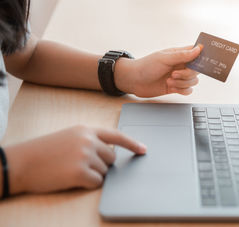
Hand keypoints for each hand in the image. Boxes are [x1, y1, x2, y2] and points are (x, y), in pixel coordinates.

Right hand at [3, 125, 145, 194]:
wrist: (20, 162)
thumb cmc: (43, 151)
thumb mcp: (69, 136)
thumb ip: (91, 140)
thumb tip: (110, 153)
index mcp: (86, 130)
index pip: (117, 136)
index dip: (132, 144)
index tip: (144, 150)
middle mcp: (89, 140)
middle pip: (112, 158)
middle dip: (102, 164)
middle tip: (81, 165)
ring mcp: (85, 156)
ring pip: (105, 172)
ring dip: (93, 174)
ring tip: (71, 169)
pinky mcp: (80, 173)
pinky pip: (97, 182)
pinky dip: (88, 184)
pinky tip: (72, 178)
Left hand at [114, 45, 201, 97]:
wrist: (134, 81)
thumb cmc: (146, 66)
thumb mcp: (164, 58)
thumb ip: (183, 55)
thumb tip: (198, 49)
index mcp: (179, 54)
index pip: (197, 53)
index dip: (201, 57)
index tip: (200, 63)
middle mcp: (181, 65)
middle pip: (196, 70)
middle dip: (187, 74)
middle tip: (173, 74)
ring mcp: (179, 76)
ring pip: (193, 81)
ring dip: (183, 83)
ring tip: (169, 81)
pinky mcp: (176, 87)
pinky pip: (188, 90)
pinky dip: (182, 90)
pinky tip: (172, 87)